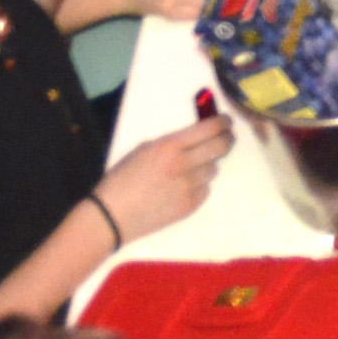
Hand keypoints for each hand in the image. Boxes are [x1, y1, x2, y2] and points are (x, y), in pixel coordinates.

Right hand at [91, 113, 233, 251]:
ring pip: (213, 170)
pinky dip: (198, 186)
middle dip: (226, 140)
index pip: (210, 128)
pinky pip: (205, 190)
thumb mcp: (144, 150)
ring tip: (189, 170)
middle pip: (220, 147)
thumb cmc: (121, 179)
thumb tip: (197, 135)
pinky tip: (181, 188)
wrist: (110, 216)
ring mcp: (188, 187)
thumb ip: (172, 142)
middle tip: (226, 139)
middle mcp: (184, 165)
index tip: (227, 122)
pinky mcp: (189, 206)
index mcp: (170, 146)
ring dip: (206, 166)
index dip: (223, 123)